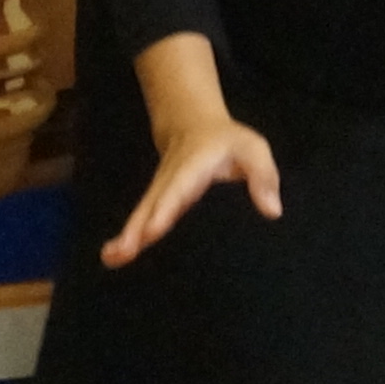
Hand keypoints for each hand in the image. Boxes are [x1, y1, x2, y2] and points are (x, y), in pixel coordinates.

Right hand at [103, 111, 281, 265]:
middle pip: (152, 204)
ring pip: (141, 214)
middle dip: (137, 228)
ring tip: (111, 258)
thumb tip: (273, 211)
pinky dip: (129, 237)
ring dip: (128, 236)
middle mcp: (170, 180)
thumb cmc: (228, 142)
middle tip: (123, 251)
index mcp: (193, 166)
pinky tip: (114, 258)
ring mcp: (160, 191)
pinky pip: (141, 220)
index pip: (179, 188)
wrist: (192, 124)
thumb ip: (263, 177)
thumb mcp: (253, 149)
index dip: (167, 208)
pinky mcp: (157, 203)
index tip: (154, 229)